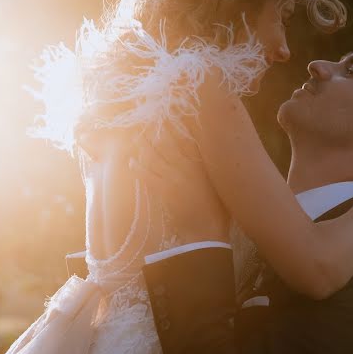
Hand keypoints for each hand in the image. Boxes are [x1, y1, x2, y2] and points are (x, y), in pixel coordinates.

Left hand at [129, 125, 229, 243]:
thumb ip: (212, 172)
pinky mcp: (165, 191)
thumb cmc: (217, 213)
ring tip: (138, 140)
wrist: (207, 232)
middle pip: (169, 147)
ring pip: (156, 159)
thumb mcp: (220, 188)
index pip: (187, 143)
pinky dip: (139, 168)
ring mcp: (175, 179)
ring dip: (146, 149)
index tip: (167, 122)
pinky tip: (132, 162)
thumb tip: (208, 158)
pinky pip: (148, 176)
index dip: (176, 131)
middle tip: (147, 126)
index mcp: (203, 167)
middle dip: (158, 136)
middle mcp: (188, 169)